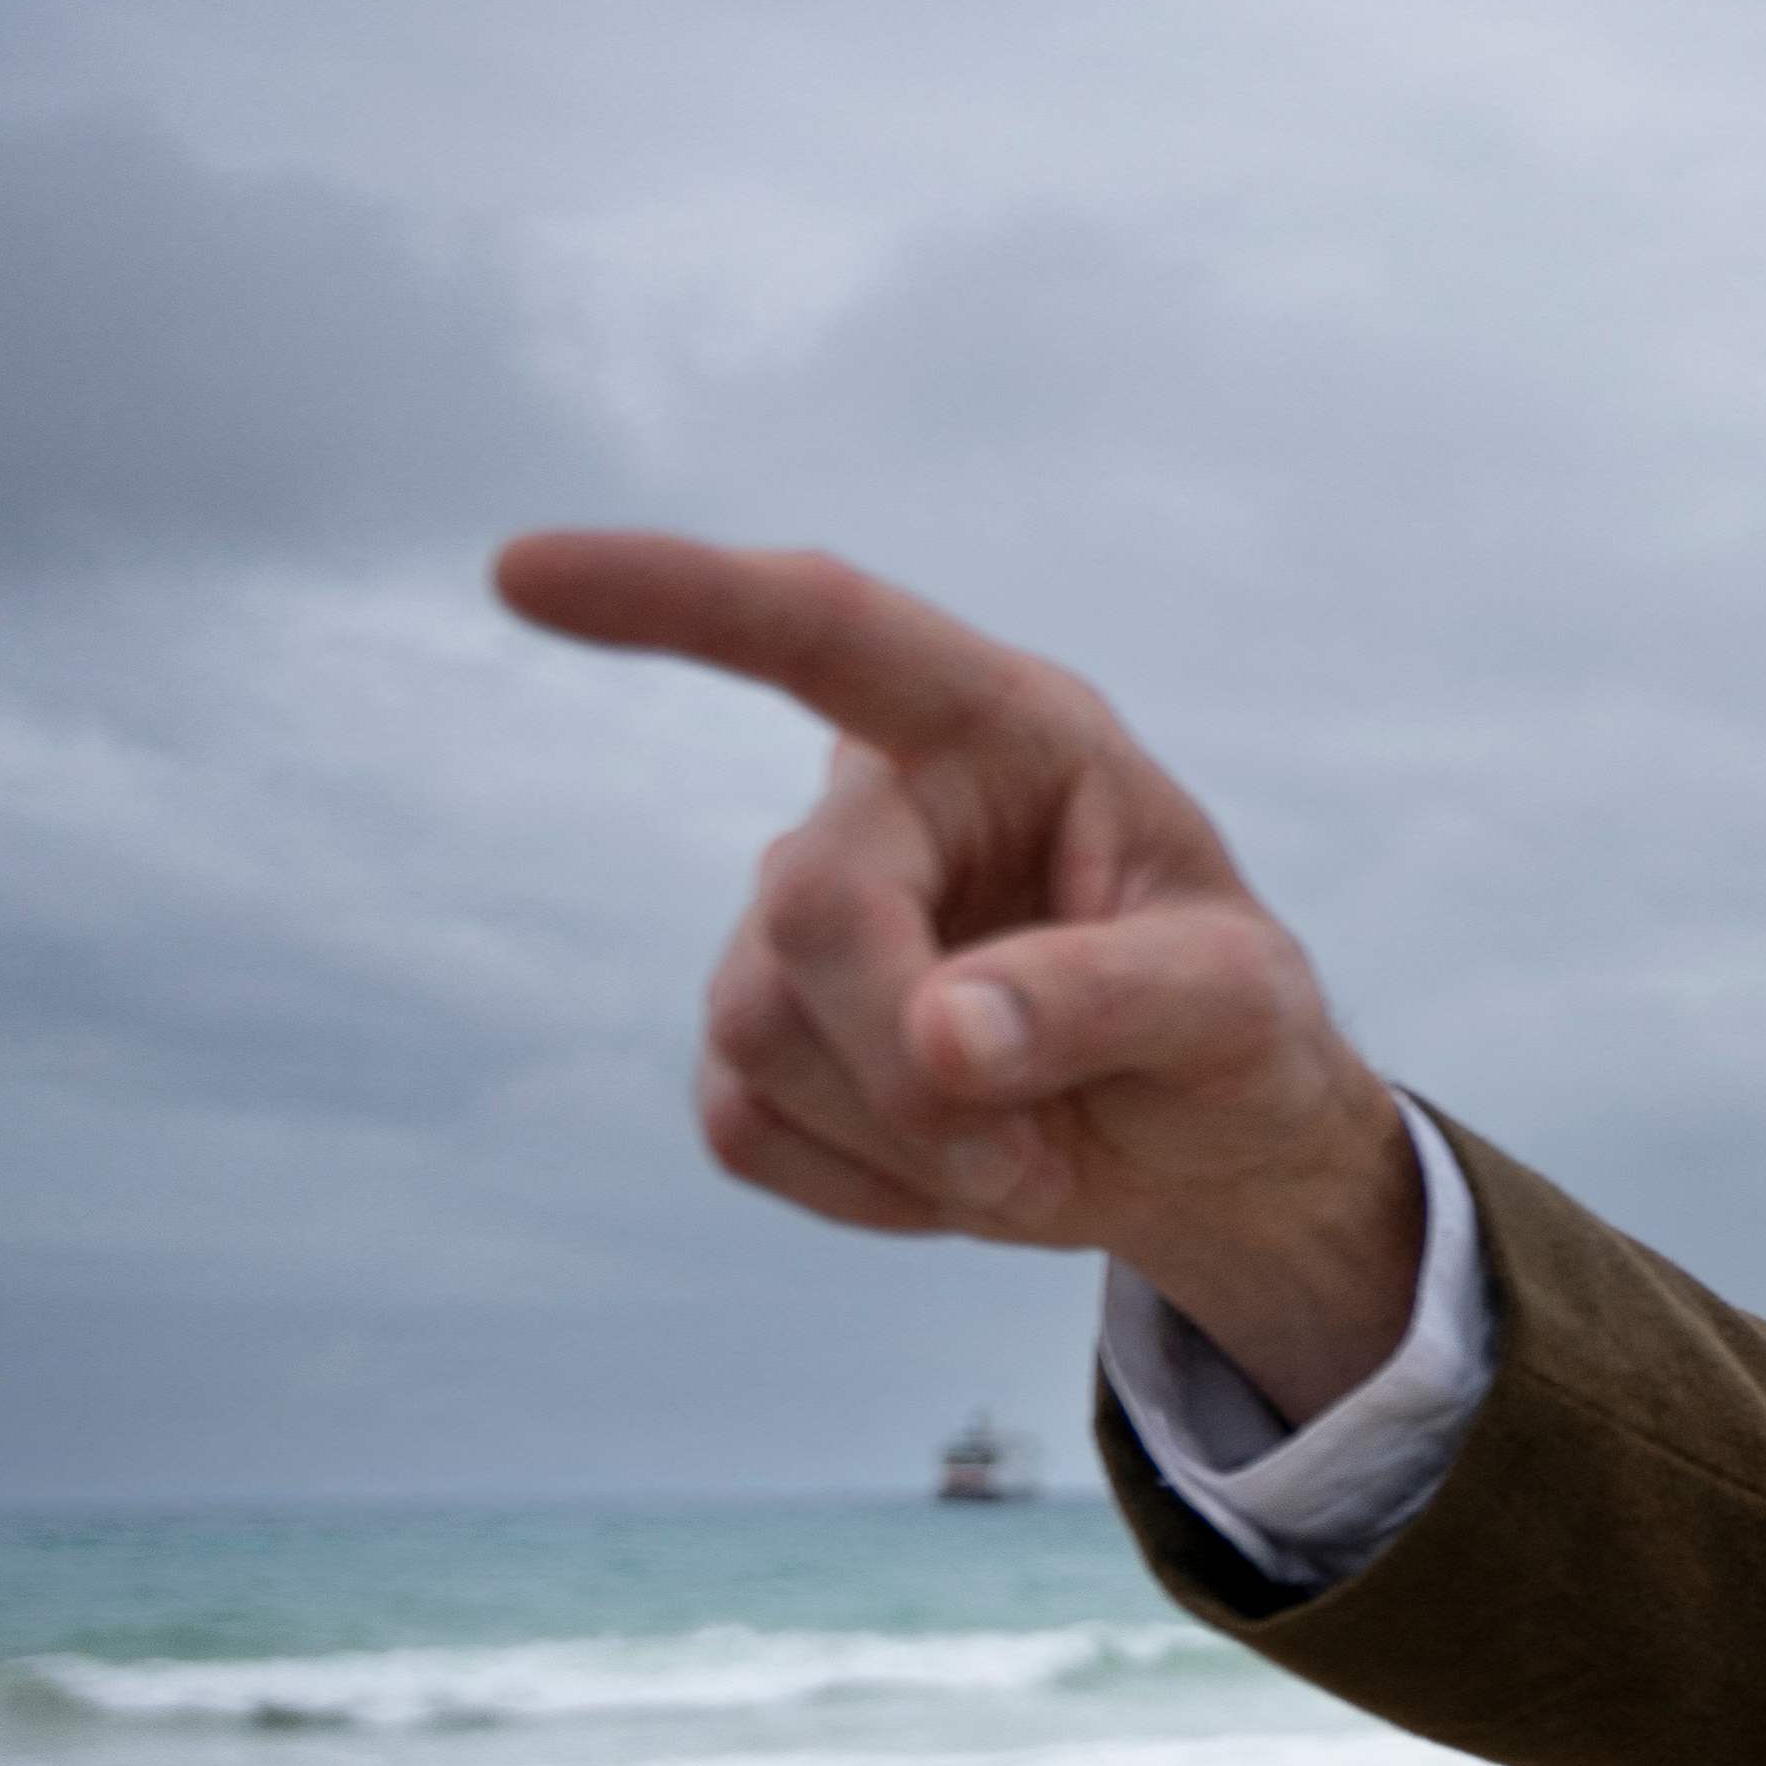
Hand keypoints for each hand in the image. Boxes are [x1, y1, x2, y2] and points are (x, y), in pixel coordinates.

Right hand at [497, 531, 1425, 1418]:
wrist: (1203, 1146)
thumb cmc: (1233, 1035)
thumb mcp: (1239, 1010)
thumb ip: (1113, 1000)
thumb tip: (940, 1037)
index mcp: (1006, 731)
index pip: (827, 632)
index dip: (679, 598)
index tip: (526, 574)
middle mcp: (880, 802)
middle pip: (810, 915)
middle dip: (915, 1064)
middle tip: (1037, 1156)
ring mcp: (794, 920)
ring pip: (760, 1036)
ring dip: (911, 1139)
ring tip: (1028, 1146)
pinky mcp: (754, 1042)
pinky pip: (745, 1128)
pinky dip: (868, 1190)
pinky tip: (957, 1167)